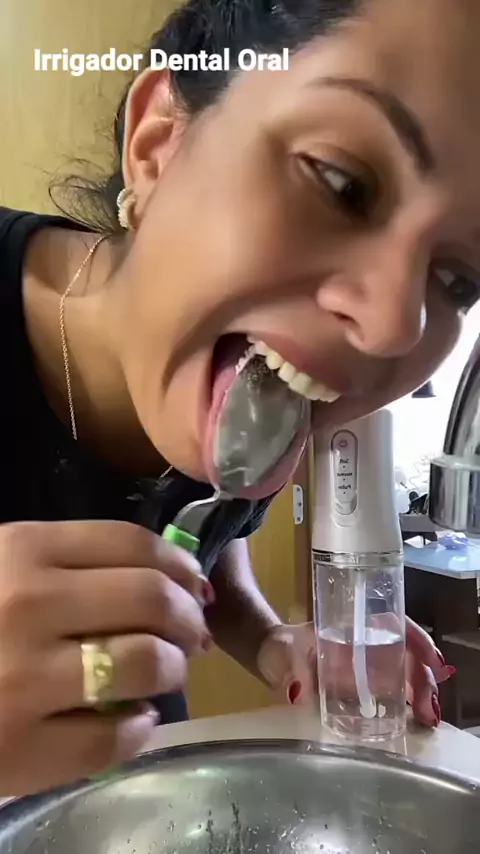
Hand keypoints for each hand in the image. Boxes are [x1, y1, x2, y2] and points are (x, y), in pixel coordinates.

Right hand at [0, 520, 212, 795]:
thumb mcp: (0, 566)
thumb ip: (67, 561)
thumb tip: (163, 571)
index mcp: (22, 551)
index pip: (132, 543)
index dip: (180, 565)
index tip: (196, 584)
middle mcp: (28, 606)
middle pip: (151, 599)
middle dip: (189, 616)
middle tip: (194, 632)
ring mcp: (25, 681)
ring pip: (146, 664)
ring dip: (174, 668)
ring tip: (168, 672)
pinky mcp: (22, 751)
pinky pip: (115, 738)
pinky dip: (140, 727)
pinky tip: (134, 719)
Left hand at [257, 618, 453, 726]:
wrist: (270, 656)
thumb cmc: (277, 648)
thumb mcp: (279, 652)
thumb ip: (286, 668)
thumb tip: (298, 691)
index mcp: (350, 626)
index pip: (393, 623)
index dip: (417, 640)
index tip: (433, 662)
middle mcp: (364, 640)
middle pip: (405, 650)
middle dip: (423, 675)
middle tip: (427, 708)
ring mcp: (365, 661)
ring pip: (404, 669)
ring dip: (420, 690)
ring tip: (426, 717)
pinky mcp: (361, 683)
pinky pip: (392, 687)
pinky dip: (407, 700)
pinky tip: (416, 719)